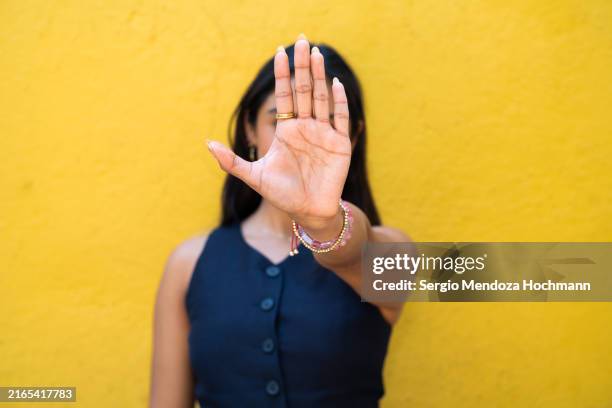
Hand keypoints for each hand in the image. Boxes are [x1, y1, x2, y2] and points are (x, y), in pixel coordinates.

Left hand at [207, 34, 351, 230]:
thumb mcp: (254, 177)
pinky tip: (334, 85)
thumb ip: (231, 162)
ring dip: (319, 76)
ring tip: (315, 53)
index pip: (284, 96)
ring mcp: (323, 134)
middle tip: (301, 40)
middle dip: (302, 66)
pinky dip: (339, 102)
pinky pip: (340, 119)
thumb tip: (207, 145)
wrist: (308, 212)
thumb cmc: (282, 194)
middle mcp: (306, 127)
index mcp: (287, 130)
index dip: (282, 75)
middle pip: (303, 90)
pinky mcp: (339, 144)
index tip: (278, 52)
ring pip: (320, 99)